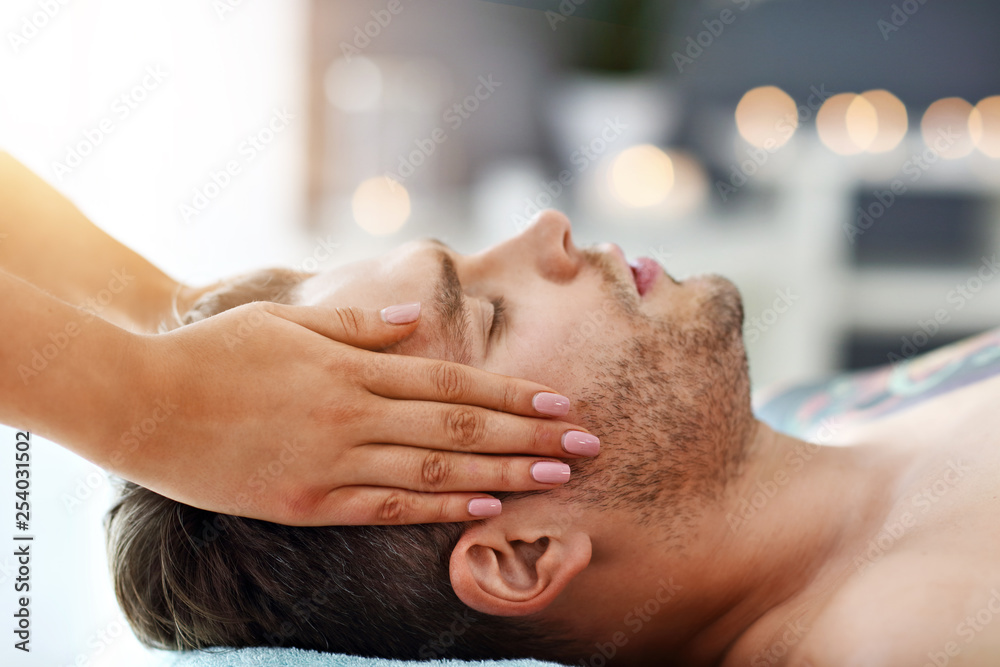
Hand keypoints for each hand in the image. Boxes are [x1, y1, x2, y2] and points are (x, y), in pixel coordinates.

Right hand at [110, 301, 598, 524]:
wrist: (140, 403)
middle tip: (588, 445)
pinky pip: (385, 509)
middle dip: (530, 436)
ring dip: (504, 476)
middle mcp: (353, 414)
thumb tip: (410, 320)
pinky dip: (439, 513)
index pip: (453, 382)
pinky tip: (485, 511)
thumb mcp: (286, 319)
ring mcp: (332, 462)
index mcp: (351, 366)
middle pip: (460, 429)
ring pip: (435, 473)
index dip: (513, 394)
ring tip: (558, 479)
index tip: (562, 402)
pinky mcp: (307, 502)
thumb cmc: (215, 352)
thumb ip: (355, 322)